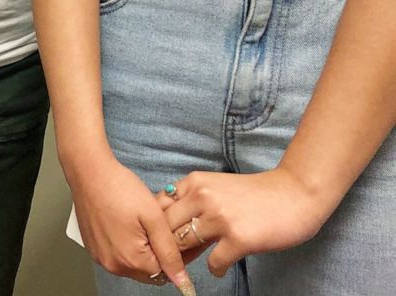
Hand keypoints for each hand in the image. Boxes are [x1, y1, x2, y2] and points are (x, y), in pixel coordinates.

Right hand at [70, 157, 195, 292]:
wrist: (89, 171)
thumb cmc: (120, 188)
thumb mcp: (153, 217)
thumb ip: (169, 251)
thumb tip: (181, 280)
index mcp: (130, 260)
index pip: (164, 273)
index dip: (173, 255)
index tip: (173, 236)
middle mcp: (113, 265)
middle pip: (147, 272)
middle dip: (156, 254)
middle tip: (157, 227)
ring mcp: (100, 257)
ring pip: (132, 263)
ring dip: (141, 250)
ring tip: (141, 223)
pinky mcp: (93, 248)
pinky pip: (117, 255)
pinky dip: (126, 245)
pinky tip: (126, 224)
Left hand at [158, 168, 329, 277]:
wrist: (295, 194)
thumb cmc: (254, 194)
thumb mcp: (215, 186)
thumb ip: (192, 200)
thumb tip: (168, 226)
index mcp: (194, 183)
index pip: (159, 207)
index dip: (156, 227)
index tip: (159, 240)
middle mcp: (202, 197)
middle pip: (166, 227)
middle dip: (166, 246)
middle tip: (171, 259)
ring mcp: (220, 218)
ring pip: (184, 244)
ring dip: (185, 259)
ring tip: (192, 264)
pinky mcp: (238, 239)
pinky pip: (214, 263)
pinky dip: (215, 269)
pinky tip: (221, 266)